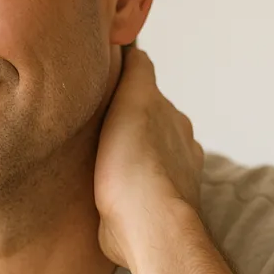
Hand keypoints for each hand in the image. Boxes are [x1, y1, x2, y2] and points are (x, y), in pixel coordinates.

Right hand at [95, 48, 204, 267]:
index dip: (129, 94)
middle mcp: (180, 153)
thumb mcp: (135, 99)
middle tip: (95, 126)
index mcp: (176, 123)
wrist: (146, 226)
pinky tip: (101, 191)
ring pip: (144, 164)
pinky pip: (135, 195)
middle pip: (150, 131)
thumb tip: (135, 48)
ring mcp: (168, 186)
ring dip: (125, 160)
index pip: (152, 98)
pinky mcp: (151, 215)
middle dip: (128, 129)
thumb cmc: (136, 162)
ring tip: (94, 160)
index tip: (106, 94)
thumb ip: (138, 72)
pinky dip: (123, 190)